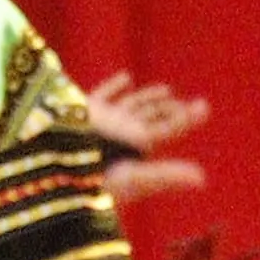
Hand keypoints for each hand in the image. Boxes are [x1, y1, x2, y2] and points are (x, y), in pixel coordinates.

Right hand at [87, 71, 212, 210]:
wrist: (56, 173)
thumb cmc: (96, 181)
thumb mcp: (135, 178)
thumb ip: (167, 175)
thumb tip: (202, 179)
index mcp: (137, 146)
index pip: (168, 129)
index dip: (186, 118)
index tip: (204, 106)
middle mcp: (123, 133)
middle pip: (151, 118)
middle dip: (169, 109)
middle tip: (187, 104)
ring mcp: (105, 120)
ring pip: (131, 106)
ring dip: (148, 98)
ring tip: (166, 91)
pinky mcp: (84, 111)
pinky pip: (102, 95)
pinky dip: (114, 86)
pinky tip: (126, 78)